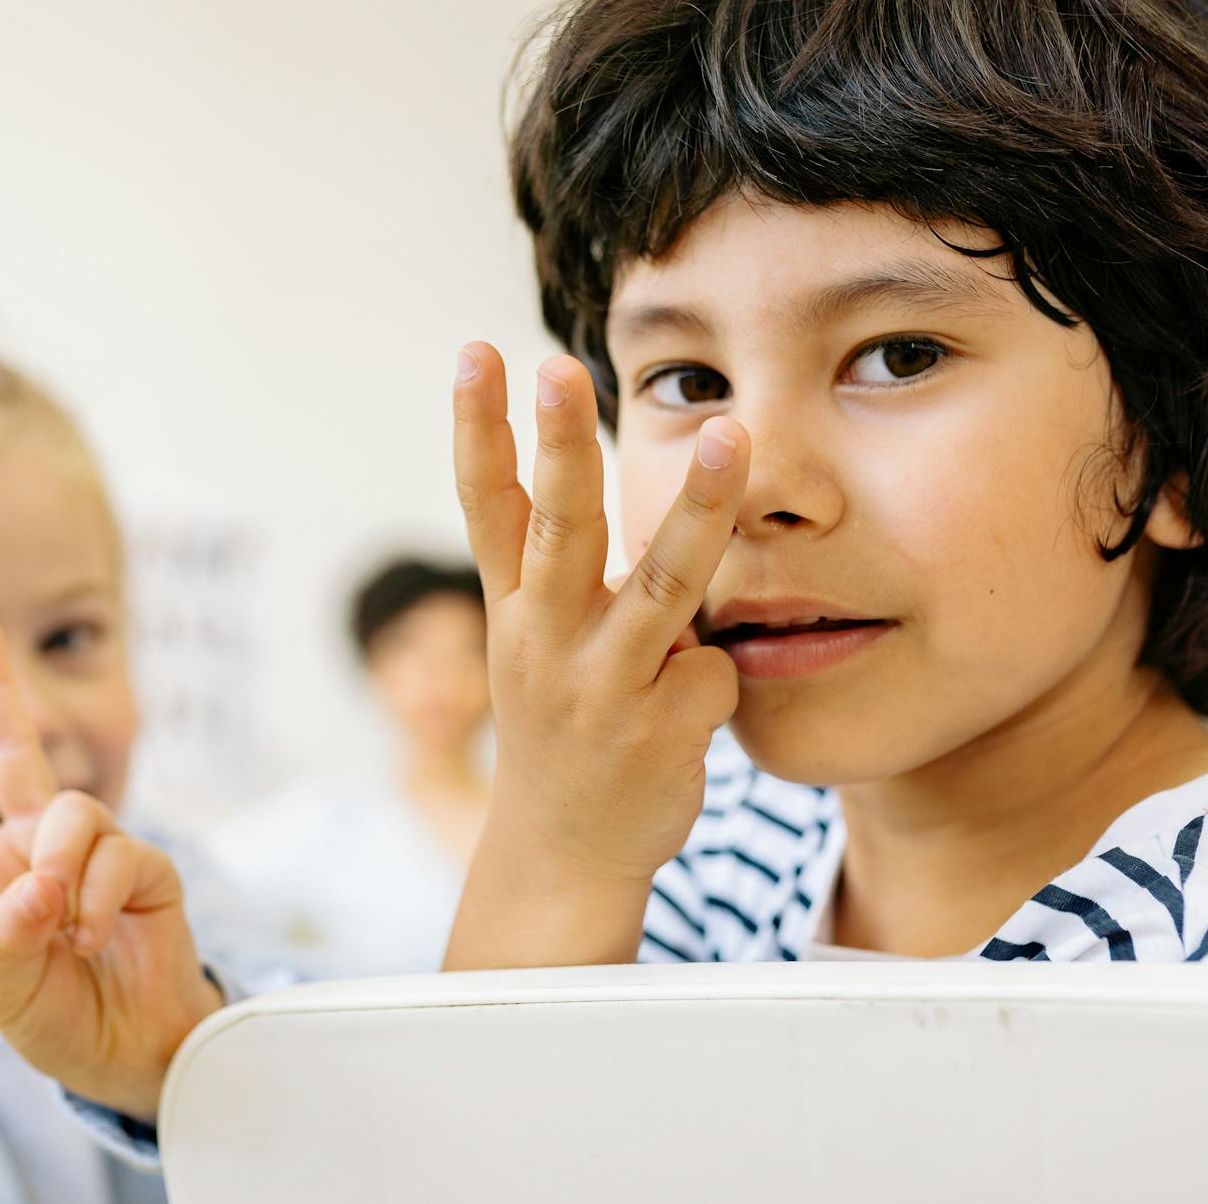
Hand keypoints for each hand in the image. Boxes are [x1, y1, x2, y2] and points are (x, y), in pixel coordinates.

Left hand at [0, 622, 220, 1119]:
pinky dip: (98, 899)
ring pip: (70, 811)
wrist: (133, 1052)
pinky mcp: (146, 869)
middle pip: (17, 755)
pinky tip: (97, 934)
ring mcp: (96, 855)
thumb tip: (38, 882)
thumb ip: (3, 937)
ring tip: (68, 928)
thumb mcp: (4, 993)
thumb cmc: (63, 1021)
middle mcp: (42, 852)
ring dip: (61, 868)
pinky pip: (117, 854)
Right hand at [443, 344, 749, 968]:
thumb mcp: (534, 640)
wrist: (566, 855)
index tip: (477, 352)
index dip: (478, 428)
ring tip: (729, 436)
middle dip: (564, 445)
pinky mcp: (660, 730)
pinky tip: (690, 713)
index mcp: (514, 610)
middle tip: (562, 367)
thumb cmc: (564, 722)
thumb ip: (551, 563)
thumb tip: (580, 462)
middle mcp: (546, 642)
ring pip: (662, 584)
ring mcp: (603, 687)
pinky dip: (715, 677)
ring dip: (697, 507)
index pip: (487, 505)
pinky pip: (716, 668)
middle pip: (560, 529)